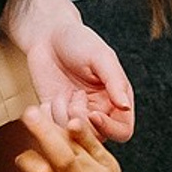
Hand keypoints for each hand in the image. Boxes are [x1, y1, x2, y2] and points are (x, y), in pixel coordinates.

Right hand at [0, 106, 133, 171]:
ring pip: (78, 148)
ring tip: (45, 109)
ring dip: (60, 128)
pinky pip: (96, 145)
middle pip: (63, 157)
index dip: (28, 161)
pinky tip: (71, 116)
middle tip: (28, 114)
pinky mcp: (112, 170)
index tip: (21, 158)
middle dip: (45, 133)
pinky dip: (84, 131)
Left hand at [15, 10, 135, 141]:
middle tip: (74, 97)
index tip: (93, 114)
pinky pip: (51, 128)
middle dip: (81, 121)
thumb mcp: (101, 57)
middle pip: (96, 137)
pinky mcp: (53, 112)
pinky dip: (47, 117)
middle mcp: (98, 111)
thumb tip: (125, 106)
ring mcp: (75, 114)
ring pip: (71, 135)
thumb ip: (115, 82)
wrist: (47, 34)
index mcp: (117, 101)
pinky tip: (49, 100)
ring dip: (63, 115)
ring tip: (62, 94)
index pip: (122, 131)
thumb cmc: (79, 41)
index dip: (109, 128)